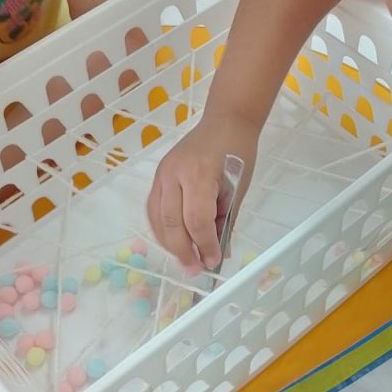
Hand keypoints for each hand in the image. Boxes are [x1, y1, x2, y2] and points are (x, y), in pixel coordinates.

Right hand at [147, 113, 257, 271]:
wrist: (225, 122)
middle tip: (196, 270)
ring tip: (186, 260)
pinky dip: (162, 229)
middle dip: (183, 251)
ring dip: (169, 243)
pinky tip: (175, 241)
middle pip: (171, 223)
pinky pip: (154, 208)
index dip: (204, 246)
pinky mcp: (158, 176)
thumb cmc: (237, 153)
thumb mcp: (237, 190)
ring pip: (157, 218)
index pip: (196, 220)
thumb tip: (219, 255)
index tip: (213, 262)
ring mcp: (162, 174)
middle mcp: (174, 174)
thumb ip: (225, 223)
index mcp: (199, 174)